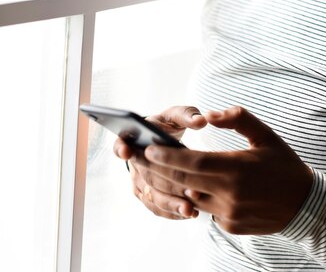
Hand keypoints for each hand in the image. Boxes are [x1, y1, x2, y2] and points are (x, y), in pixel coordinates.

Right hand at [113, 105, 206, 219]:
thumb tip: (201, 121)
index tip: (127, 151)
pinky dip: (172, 212)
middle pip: (145, 176)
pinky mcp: (147, 196)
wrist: (164, 140)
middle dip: (166, 185)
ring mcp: (138, 182)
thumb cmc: (168, 125)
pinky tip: (189, 213)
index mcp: (134, 138)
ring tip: (190, 208)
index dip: (121, 148)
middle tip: (190, 191)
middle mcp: (133, 163)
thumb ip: (188, 115)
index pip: (120, 144)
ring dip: (171, 204)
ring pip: (151, 197)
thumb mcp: (176, 115)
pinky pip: (157, 208)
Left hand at [143, 106, 313, 234]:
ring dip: (177, 184)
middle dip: (160, 169)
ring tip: (161, 169)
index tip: (150, 148)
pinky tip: (194, 184)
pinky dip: (198, 196)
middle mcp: (230, 194)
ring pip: (191, 197)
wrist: (305, 204)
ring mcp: (229, 214)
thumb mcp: (265, 134)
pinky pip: (206, 209)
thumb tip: (210, 115)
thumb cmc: (283, 163)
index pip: (193, 163)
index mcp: (237, 169)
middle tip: (142, 157)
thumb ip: (237, 119)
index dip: (168, 157)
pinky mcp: (230, 226)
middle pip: (184, 182)